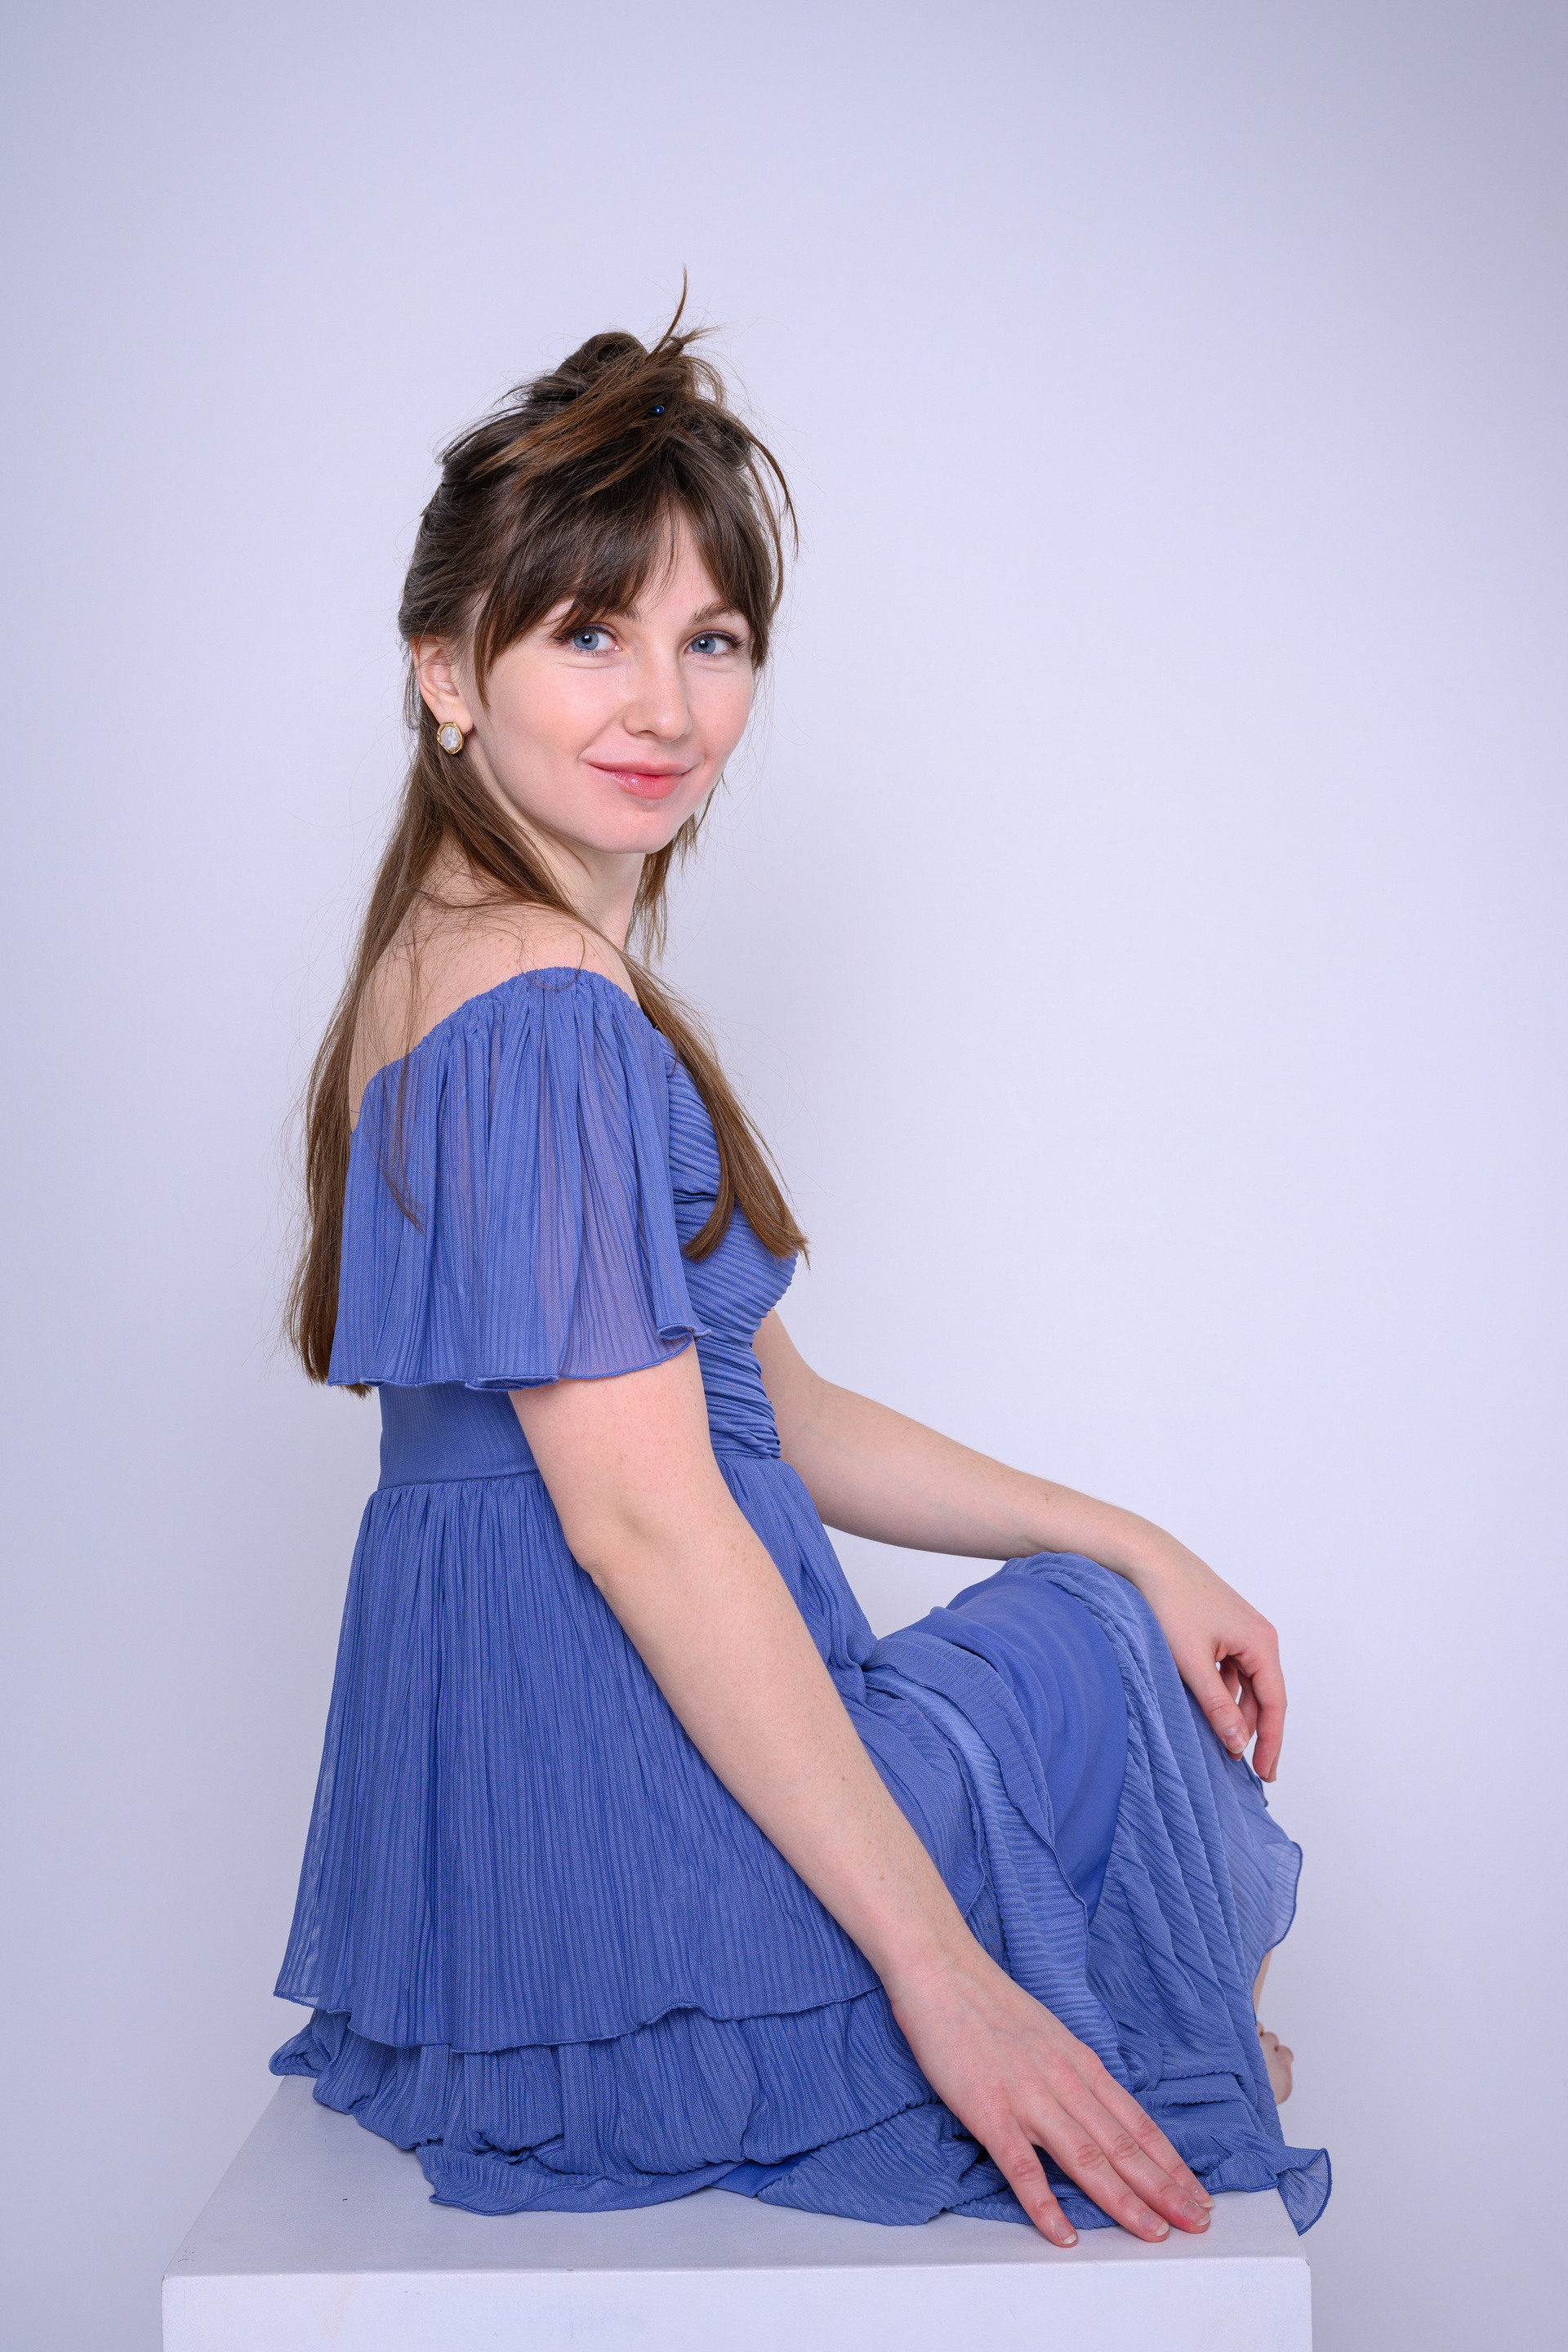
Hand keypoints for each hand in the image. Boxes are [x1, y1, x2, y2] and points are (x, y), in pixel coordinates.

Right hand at [888, 1944, 1214, 2245]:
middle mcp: (1064, 2081)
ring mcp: (1028, 2097)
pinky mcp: (988, 2110)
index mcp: (1079, 2063)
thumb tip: (1093, 2106)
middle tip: (1198, 2223)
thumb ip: (1070, 2072)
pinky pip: (1021, 2166)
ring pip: (1087, 2158)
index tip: (1196, 2192)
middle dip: (1165, 2189)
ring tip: (1153, 2233)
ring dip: (1124, 2200)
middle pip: (1123, 2145)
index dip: (1170, 2162)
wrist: (942, 1969)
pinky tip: (1064, 2235)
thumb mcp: (1047, 2033)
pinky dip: (1045, 2204)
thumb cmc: (988, 2000)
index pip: (1136, 2122)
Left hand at [1132, 1550, 1285, 1779]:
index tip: (1264, 1773)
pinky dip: (1224, 1692)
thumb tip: (1238, 1744)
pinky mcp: (1223, 1628)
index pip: (1276, 1704)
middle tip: (1244, 1768)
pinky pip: (1232, 1669)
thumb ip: (1217, 1705)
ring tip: (1222, 1744)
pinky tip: (1207, 1709)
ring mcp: (1241, 1631)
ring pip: (1247, 1684)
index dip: (1271, 1742)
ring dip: (1237, 1713)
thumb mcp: (1192, 1662)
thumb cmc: (1170, 1602)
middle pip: (1265, 1695)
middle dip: (1255, 1732)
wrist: (1148, 1559)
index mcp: (1262, 1642)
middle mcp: (1259, 1636)